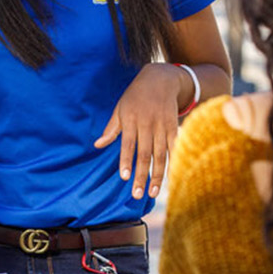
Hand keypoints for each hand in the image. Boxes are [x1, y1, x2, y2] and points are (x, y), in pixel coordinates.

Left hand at [95, 65, 187, 198]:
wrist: (161, 78)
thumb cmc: (135, 96)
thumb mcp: (120, 108)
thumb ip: (111, 129)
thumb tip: (97, 145)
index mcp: (131, 119)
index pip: (127, 144)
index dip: (126, 161)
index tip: (125, 178)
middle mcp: (147, 123)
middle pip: (145, 153)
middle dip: (142, 175)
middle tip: (138, 194)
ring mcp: (162, 125)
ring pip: (161, 154)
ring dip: (157, 175)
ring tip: (153, 192)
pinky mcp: (174, 126)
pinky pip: (174, 147)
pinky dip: (173, 163)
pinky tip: (171, 177)